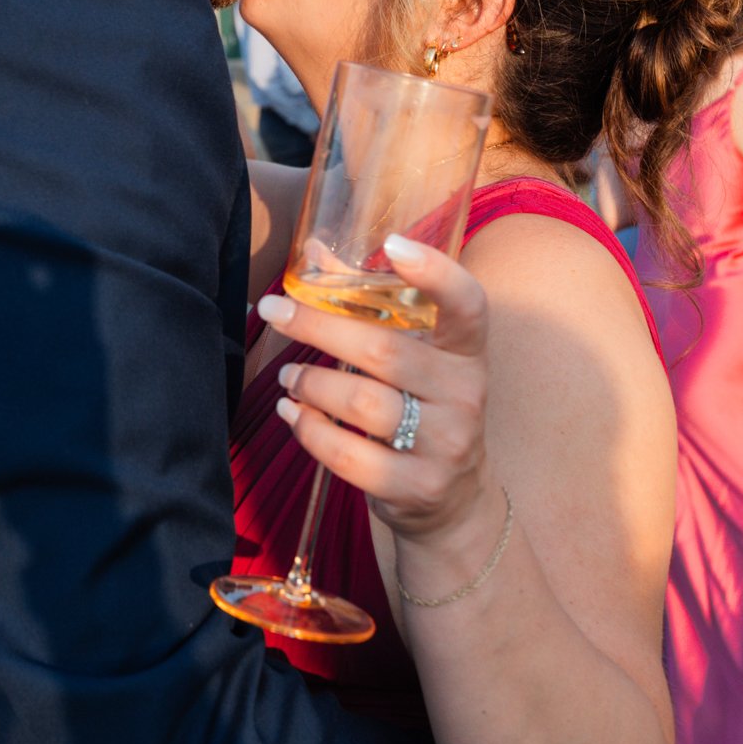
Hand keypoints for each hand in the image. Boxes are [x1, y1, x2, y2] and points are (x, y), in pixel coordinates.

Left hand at [258, 235, 491, 544]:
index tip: (392, 243)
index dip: (435, 272)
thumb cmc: (423, 409)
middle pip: (384, 350)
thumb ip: (371, 307)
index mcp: (466, 352)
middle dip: (318, 326)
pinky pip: (350, 455)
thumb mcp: (416, 359)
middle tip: (275, 312)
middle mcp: (465, 393)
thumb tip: (314, 251)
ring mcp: (446, 443)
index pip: (467, 303)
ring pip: (361, 402)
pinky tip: (293, 414)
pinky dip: (310, 431)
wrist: (455, 499)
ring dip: (310, 383)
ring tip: (288, 376)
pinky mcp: (418, 486)